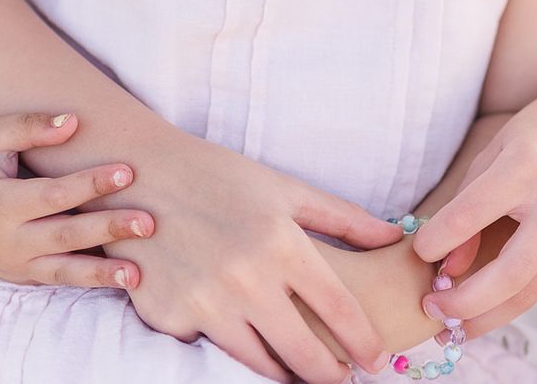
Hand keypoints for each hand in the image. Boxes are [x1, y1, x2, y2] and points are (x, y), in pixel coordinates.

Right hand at [0, 109, 152, 287]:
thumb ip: (30, 125)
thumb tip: (74, 122)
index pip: (55, 196)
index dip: (92, 184)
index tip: (128, 171)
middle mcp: (6, 241)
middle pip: (66, 237)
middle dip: (109, 229)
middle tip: (149, 221)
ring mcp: (11, 263)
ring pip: (63, 272)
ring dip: (102, 273)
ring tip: (138, 272)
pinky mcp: (17, 274)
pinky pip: (56, 280)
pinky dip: (86, 280)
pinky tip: (118, 278)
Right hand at [95, 127, 399, 382]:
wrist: (140, 174)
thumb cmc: (218, 175)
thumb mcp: (282, 187)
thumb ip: (342, 217)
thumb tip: (396, 236)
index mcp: (280, 241)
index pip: (339, 308)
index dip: (363, 341)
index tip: (376, 359)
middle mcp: (246, 278)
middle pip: (304, 354)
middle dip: (330, 375)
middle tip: (341, 378)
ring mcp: (205, 302)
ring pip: (260, 365)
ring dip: (284, 371)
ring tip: (298, 367)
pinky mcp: (169, 317)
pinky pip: (209, 348)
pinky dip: (227, 345)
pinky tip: (236, 332)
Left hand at [413, 79, 536, 333]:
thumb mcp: (502, 145)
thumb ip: (471, 199)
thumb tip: (448, 262)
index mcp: (528, 165)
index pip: (470, 214)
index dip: (437, 240)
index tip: (418, 253)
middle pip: (510, 274)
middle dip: (465, 303)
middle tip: (432, 312)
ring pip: (532, 291)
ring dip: (490, 314)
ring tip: (457, 323)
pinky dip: (521, 294)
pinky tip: (498, 297)